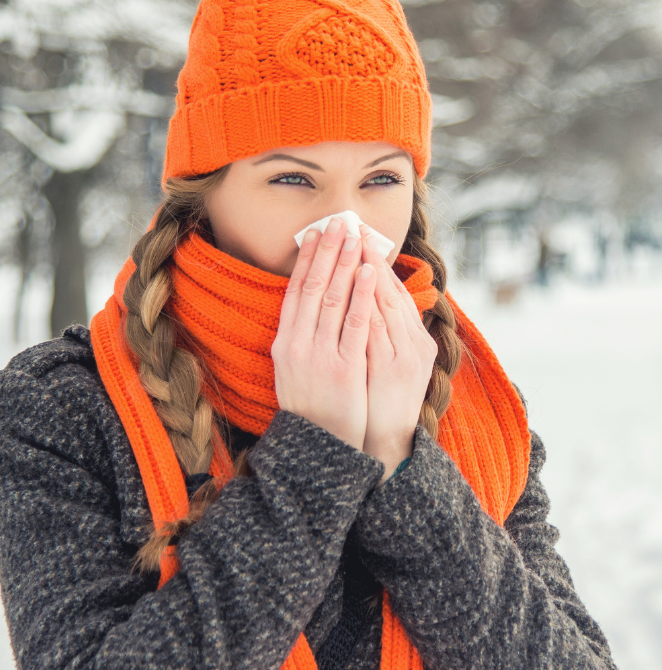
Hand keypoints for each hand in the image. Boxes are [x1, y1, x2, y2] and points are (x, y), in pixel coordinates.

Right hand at [271, 218, 376, 449]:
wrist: (318, 447)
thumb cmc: (313, 408)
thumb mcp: (294, 371)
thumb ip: (300, 339)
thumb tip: (308, 306)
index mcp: (284, 343)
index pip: (295, 291)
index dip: (307, 260)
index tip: (316, 234)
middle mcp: (297, 344)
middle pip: (314, 287)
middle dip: (328, 251)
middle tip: (339, 222)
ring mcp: (320, 355)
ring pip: (334, 299)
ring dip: (346, 264)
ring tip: (356, 237)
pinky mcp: (344, 367)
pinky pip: (355, 323)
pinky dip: (362, 295)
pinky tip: (369, 272)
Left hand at [362, 234, 438, 479]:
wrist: (387, 443)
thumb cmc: (384, 402)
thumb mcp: (390, 363)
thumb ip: (386, 333)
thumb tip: (371, 301)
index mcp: (414, 339)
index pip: (393, 291)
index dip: (375, 260)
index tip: (359, 233)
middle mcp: (415, 343)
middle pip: (390, 290)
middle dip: (369, 257)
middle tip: (353, 226)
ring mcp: (406, 355)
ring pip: (386, 305)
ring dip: (368, 272)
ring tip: (353, 243)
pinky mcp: (393, 369)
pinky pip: (378, 331)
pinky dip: (369, 306)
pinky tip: (360, 284)